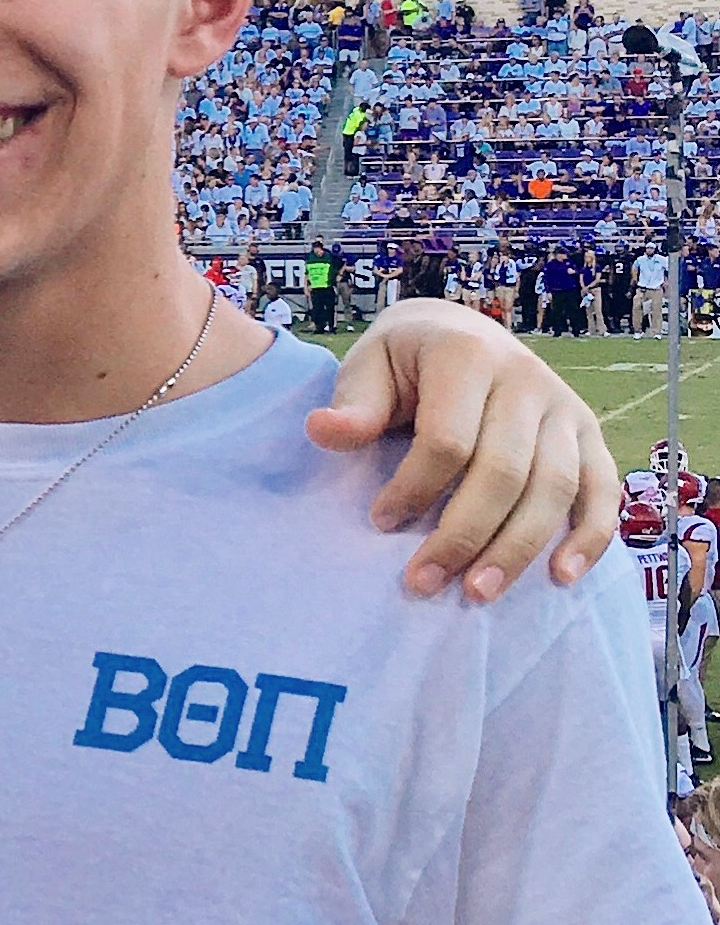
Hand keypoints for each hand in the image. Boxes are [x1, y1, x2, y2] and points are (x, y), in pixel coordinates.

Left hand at [309, 301, 614, 598]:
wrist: (455, 331)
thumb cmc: (402, 360)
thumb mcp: (367, 367)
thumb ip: (354, 405)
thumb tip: (322, 430)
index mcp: (467, 354)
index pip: (447, 440)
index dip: (413, 488)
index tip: (380, 522)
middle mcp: (526, 378)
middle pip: (504, 472)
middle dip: (463, 535)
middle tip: (424, 582)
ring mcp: (565, 407)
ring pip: (554, 488)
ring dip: (518, 548)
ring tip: (478, 593)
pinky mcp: (588, 433)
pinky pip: (602, 489)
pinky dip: (590, 535)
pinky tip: (561, 576)